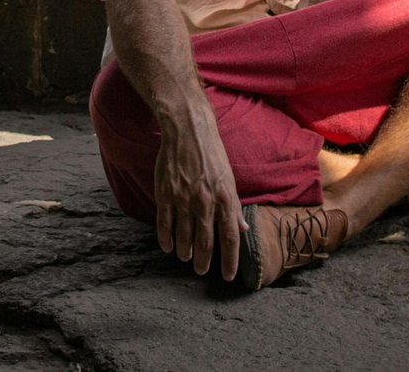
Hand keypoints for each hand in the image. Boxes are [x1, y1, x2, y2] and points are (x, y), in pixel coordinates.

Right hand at [153, 103, 243, 279]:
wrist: (188, 131)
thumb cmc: (212, 155)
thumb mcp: (229, 179)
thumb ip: (234, 206)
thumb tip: (243, 228)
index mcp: (225, 198)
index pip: (230, 238)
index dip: (229, 261)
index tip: (227, 276)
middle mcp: (205, 202)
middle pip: (206, 242)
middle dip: (204, 262)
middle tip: (201, 271)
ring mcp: (183, 198)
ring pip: (184, 237)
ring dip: (185, 252)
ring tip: (186, 258)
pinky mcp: (165, 193)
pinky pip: (164, 223)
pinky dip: (166, 239)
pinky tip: (168, 247)